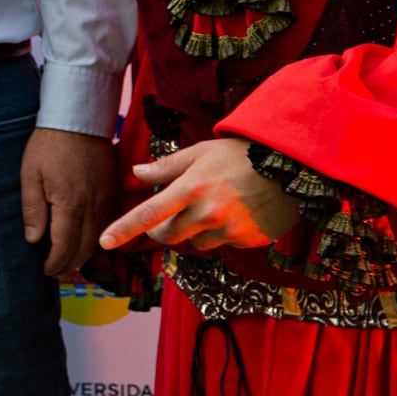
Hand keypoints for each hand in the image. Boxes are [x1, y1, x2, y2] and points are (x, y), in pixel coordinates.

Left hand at [19, 127, 117, 278]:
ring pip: (99, 239)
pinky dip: (95, 238)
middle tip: (54, 271)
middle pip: (84, 249)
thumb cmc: (49, 145)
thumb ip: (32, 209)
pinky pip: (106, 224)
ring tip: (66, 260)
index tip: (44, 270)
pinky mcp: (112, 192)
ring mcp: (106, 200)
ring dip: (83, 254)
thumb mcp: (30, 175)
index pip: (65, 247)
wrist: (80, 119)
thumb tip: (33, 240)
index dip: (55, 263)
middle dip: (69, 265)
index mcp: (70, 205)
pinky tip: (83, 239)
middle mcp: (93, 208)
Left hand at [98, 138, 297, 255]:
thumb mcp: (201, 152)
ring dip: (196, 231)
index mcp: (191, 187)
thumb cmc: (241, 154)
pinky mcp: (248, 240)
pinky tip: (237, 212)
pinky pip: (224, 244)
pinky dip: (223, 233)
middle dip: (163, 230)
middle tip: (170, 215)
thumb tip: (137, 172)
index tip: (104, 242)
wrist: (292, 166)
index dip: (125, 229)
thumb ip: (167, 166)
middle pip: (169, 236)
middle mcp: (208, 212)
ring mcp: (229, 229)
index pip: (150, 213)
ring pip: (196, 243)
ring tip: (216, 205)